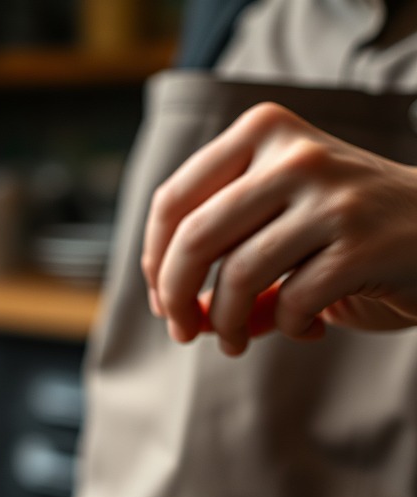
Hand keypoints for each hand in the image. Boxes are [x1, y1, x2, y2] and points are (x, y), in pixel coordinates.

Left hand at [141, 102, 416, 355]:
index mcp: (263, 133)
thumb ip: (221, 247)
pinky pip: (292, 302)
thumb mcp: (274, 216)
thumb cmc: (340, 229)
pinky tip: (305, 328)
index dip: (155, 262)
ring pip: (239, 275)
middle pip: (195, 239)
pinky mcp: (362, 244)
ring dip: (226, 325)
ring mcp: (333, 198)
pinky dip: (286, 327)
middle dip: (176, 299)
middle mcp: (296, 155)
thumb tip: (173, 311)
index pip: (173, 201)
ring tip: (237, 342)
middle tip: (183, 331)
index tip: (162, 299)